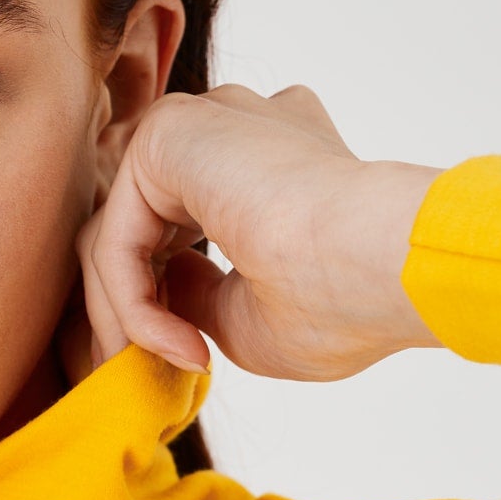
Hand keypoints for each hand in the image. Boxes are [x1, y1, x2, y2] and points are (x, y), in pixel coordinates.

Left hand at [69, 83, 443, 380]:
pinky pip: (114, 237)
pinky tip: (178, 343)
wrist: (385, 263)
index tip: (191, 366)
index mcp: (266, 159)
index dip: (165, 308)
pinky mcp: (169, 134)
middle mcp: (231, 130)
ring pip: (117, 237)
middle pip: (137, 232)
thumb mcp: (249, 316)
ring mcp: (201, 125)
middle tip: (139, 374)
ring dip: (127, 316)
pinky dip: (131, 303)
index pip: (176, 230)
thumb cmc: (345, 301)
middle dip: (130, 313)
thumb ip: (196, 297)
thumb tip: (157, 289)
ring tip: (153, 367)